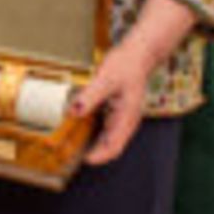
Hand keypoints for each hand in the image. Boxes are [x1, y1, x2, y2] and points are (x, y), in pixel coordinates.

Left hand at [71, 0, 196, 164]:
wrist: (139, 53)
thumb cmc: (126, 64)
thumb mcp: (105, 78)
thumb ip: (90, 96)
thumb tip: (74, 112)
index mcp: (127, 117)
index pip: (114, 146)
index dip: (100, 156)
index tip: (85, 160)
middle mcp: (127, 120)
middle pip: (112, 146)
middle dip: (96, 153)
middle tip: (74, 157)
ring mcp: (124, 116)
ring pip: (110, 138)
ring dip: (95, 144)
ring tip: (75, 147)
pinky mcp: (119, 109)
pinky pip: (108, 127)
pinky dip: (96, 132)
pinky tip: (82, 128)